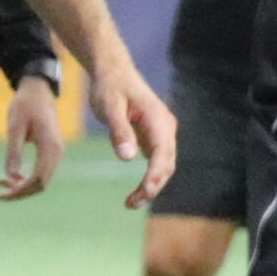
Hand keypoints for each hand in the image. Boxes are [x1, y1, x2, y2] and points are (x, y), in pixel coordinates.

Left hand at [0, 74, 66, 200]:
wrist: (38, 88)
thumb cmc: (25, 104)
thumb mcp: (15, 126)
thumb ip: (13, 151)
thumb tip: (10, 176)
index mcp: (50, 147)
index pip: (37, 179)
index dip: (19, 191)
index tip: (1, 195)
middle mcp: (57, 152)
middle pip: (41, 184)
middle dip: (21, 192)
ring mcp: (55, 152)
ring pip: (42, 179)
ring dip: (23, 185)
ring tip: (1, 183)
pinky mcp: (50, 150)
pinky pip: (41, 171)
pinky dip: (27, 177)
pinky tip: (11, 176)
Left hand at [91, 60, 177, 208]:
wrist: (113, 72)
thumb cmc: (110, 87)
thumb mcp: (110, 107)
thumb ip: (119, 131)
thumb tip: (127, 158)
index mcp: (158, 118)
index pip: (162, 152)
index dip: (155, 175)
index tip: (143, 191)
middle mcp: (166, 127)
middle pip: (167, 164)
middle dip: (153, 186)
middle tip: (131, 203)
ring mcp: (162, 132)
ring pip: (164, 166)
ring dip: (152, 186)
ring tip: (131, 203)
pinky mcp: (154, 137)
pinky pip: (157, 162)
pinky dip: (150, 178)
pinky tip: (137, 192)